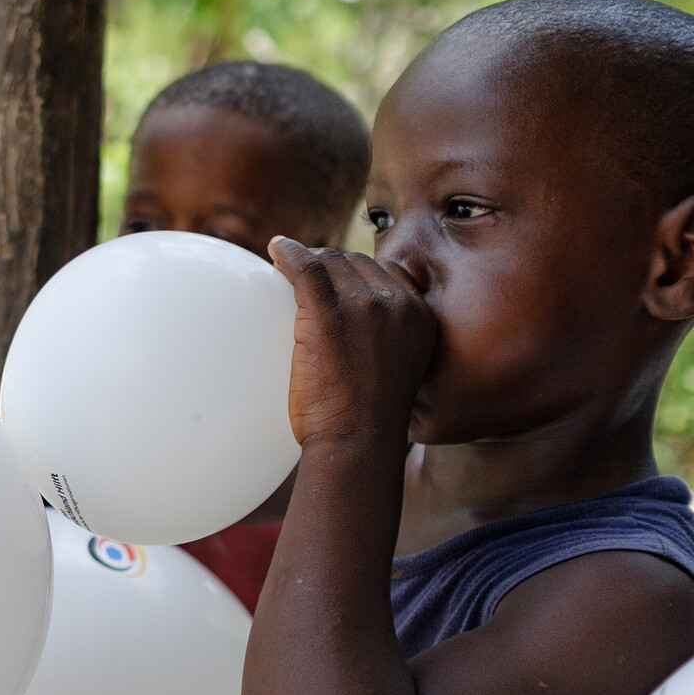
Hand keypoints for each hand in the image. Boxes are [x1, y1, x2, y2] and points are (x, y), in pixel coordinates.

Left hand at [268, 237, 437, 445]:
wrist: (357, 444)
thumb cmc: (366, 421)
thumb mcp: (395, 369)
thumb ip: (384, 340)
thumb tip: (352, 328)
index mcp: (418, 316)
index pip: (386, 272)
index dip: (355, 270)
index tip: (333, 276)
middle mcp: (398, 305)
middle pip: (356, 264)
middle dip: (328, 264)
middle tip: (302, 272)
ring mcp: (365, 307)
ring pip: (332, 263)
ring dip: (307, 262)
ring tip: (285, 266)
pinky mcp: (329, 317)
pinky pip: (307, 270)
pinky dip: (289, 255)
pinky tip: (276, 250)